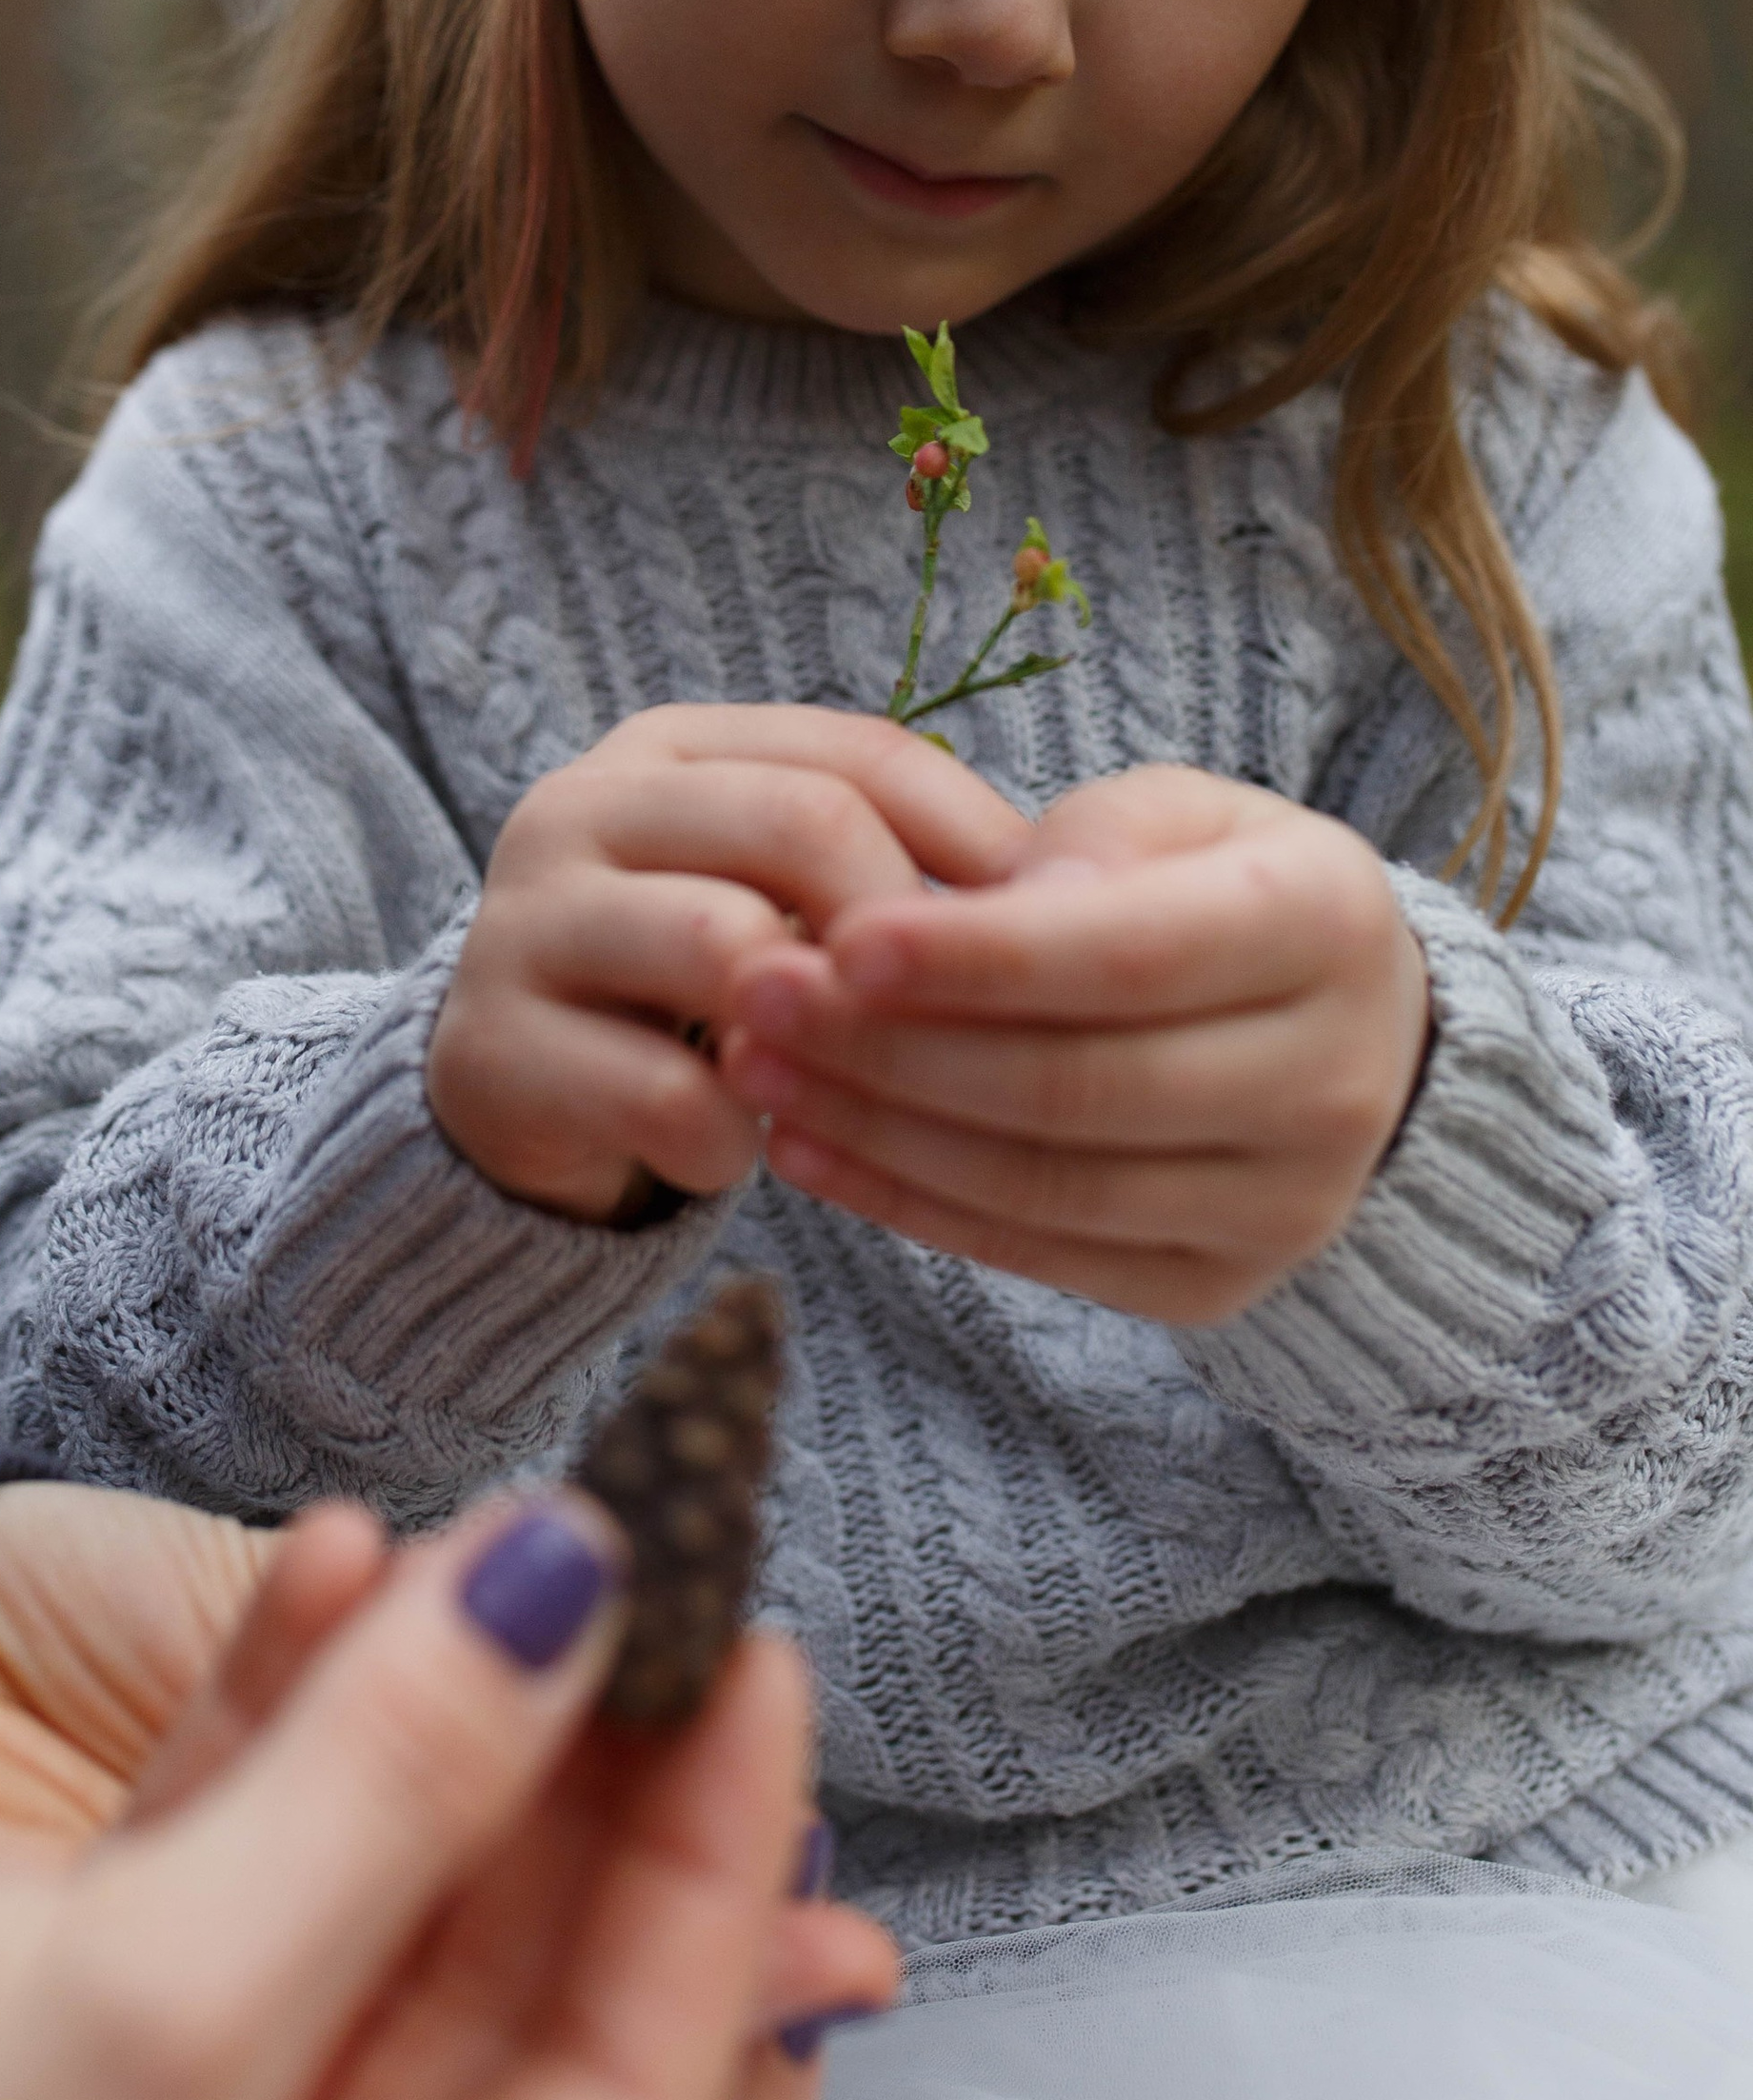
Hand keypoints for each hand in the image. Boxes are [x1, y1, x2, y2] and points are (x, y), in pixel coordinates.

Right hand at [0, 1492, 898, 2099]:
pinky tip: (323, 1557)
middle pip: (533, 1990)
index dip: (720, 1875)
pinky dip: (283, 1693)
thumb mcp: (155, 1999)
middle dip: (606, 1772)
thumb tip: (587, 1592)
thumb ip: (401, 1794)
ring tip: (520, 1527)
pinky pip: (240, 1831)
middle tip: (683, 1586)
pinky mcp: (81, 1981)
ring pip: (403, 1882)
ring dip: (453, 1693)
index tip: (758, 1657)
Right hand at [431, 704, 1032, 1221]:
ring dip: (818, 1040)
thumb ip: (878, 863)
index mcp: (669, 749)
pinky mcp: (492, 1048)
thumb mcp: (769, 895)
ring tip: (829, 1090)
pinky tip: (730, 1152)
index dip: (973, 841)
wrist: (506, 1091)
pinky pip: (669, 1093)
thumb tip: (1060, 891)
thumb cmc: (685, 988)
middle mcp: (581, 805)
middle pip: (800, 822)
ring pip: (728, 947)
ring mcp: (524, 921)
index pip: (859, 752)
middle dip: (902, 934)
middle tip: (946, 1026)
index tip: (1045, 934)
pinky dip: (731, 1143)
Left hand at [720, 764, 1430, 1325]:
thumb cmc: (1219, 889)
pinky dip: (908, 1203)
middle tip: (756, 996)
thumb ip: (1095, 838)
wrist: (1344, 1029)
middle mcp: (1329, 1083)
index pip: (1131, 956)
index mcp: (1329, 927)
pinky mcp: (1215, 1285)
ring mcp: (1281, 1205)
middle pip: (1077, 1086)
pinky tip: (808, 1146)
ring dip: (878, 1131)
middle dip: (893, 1048)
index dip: (979, 958)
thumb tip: (992, 904)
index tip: (842, 937)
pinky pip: (1040, 1253)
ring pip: (1046, 1183)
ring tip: (758, 1065)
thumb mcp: (1183, 814)